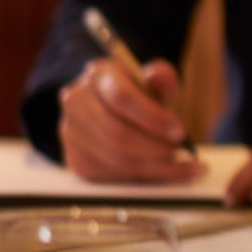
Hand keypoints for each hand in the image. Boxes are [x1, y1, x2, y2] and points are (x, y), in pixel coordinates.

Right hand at [57, 57, 199, 184]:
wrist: (118, 114)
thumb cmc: (141, 98)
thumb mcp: (155, 85)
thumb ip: (162, 79)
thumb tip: (158, 74)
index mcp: (99, 75)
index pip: (122, 97)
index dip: (153, 118)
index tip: (180, 132)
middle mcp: (76, 101)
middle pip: (116, 133)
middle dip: (154, 147)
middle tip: (180, 152)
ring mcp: (71, 131)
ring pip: (113, 157)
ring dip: (152, 166)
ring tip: (179, 164)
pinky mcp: (74, 158)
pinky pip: (109, 175)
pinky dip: (141, 177)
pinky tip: (165, 172)